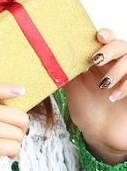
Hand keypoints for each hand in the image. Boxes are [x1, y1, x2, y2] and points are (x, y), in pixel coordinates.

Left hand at [64, 28, 126, 164]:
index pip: (105, 40)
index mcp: (100, 63)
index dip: (104, 35)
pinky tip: (114, 96)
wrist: (101, 135)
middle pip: (121, 45)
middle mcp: (116, 66)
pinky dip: (125, 85)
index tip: (98, 36)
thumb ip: (67, 71)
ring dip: (117, 69)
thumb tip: (51, 54)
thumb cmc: (88, 112)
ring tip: (104, 85)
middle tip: (96, 59)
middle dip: (110, 48)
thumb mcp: (72, 89)